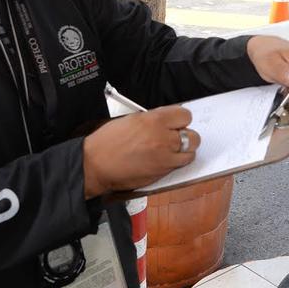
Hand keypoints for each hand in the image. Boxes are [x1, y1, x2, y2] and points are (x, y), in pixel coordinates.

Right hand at [82, 106, 200, 198]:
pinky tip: (164, 160)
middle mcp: (163, 137)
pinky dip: (176, 163)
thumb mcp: (131, 120)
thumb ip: (153, 119)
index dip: (181, 120)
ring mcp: (165, 156)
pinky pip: (180, 166)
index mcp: (154, 120)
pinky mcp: (162, 172)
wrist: (96, 164)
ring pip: (190, 152)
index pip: (185, 115)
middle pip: (193, 135)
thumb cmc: (107, 143)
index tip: (176, 123)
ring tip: (171, 150)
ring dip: (183, 151)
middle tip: (175, 137)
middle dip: (186, 136)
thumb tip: (166, 121)